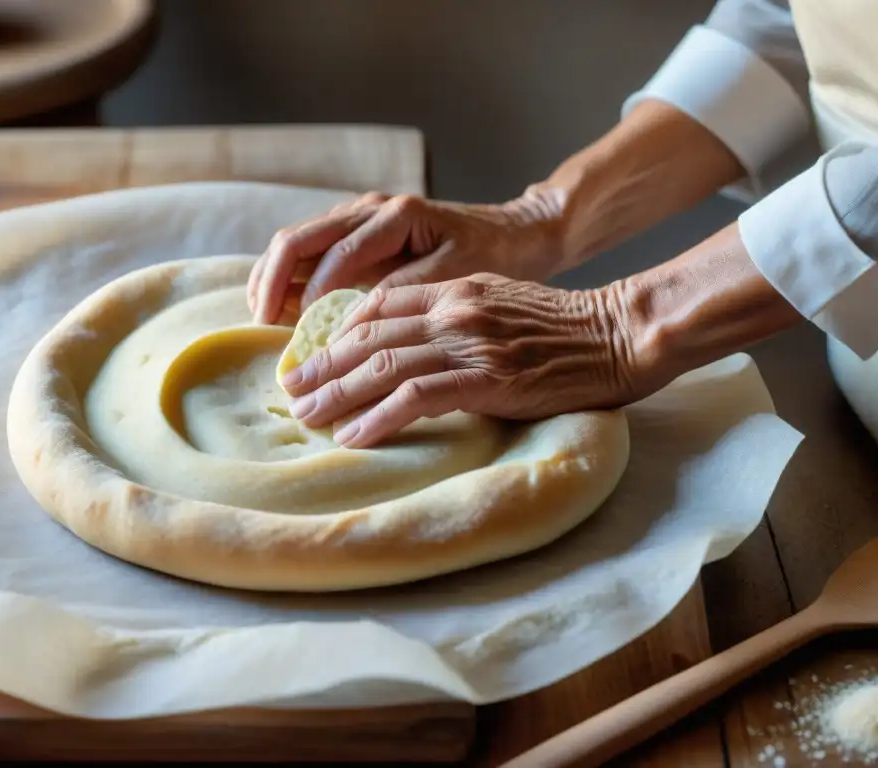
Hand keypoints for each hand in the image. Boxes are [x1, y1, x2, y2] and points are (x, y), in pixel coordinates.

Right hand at [247, 190, 565, 325]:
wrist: (517, 234)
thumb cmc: (494, 255)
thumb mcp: (457, 275)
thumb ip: (406, 290)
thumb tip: (353, 319)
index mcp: (394, 215)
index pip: (334, 253)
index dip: (311, 295)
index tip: (303, 336)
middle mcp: (369, 209)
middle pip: (298, 239)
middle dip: (272, 281)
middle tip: (260, 324)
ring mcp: (358, 219)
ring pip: (296, 244)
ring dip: (273, 279)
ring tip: (262, 321)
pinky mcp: (357, 236)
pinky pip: (308, 254)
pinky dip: (289, 280)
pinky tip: (280, 311)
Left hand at [280, 273, 646, 448]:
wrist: (619, 334)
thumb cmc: (564, 327)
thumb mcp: (501, 302)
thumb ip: (455, 313)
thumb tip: (412, 342)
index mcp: (455, 288)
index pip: (378, 305)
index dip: (338, 332)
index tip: (315, 356)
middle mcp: (453, 311)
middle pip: (368, 336)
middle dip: (323, 365)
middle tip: (291, 390)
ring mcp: (468, 344)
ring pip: (382, 365)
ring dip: (337, 394)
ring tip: (307, 417)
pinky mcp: (486, 381)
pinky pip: (416, 398)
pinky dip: (378, 419)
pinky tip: (353, 437)